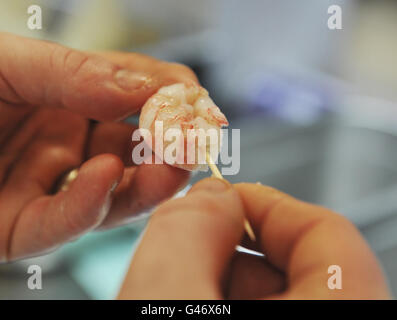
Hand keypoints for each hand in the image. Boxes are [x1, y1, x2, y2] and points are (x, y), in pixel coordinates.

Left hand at [0, 28, 196, 263]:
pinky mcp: (20, 229)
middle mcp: (66, 145)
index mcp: (68, 100)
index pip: (133, 99)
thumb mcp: (3, 61)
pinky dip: (89, 204)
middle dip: (168, 144)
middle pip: (134, 149)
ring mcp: (48, 188)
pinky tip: (106, 174)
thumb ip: (76, 74)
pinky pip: (62, 223)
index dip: (165, 96)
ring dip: (147, 181)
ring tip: (173, 164)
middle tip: (198, 138)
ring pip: (112, 194)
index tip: (193, 97)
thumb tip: (144, 84)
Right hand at [118, 178, 389, 298]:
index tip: (218, 199)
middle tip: (183, 251)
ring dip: (221, 284)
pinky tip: (189, 303)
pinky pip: (264, 317)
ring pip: (276, 299)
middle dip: (231, 248)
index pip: (327, 232)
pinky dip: (219, 306)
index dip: (264, 203)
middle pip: (299, 268)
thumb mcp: (167, 295)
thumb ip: (188, 228)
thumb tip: (209, 197)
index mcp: (341, 313)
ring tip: (174, 289)